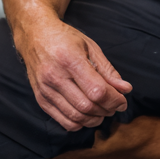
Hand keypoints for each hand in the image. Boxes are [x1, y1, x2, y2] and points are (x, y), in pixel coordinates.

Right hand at [17, 17, 132, 130]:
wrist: (34, 35)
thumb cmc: (64, 38)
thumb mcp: (90, 47)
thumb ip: (108, 70)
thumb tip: (125, 89)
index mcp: (69, 59)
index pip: (97, 91)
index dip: (115, 100)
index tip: (122, 100)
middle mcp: (54, 76)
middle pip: (88, 107)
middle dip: (107, 110)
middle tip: (114, 105)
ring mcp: (45, 89)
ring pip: (76, 118)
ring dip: (95, 119)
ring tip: (102, 110)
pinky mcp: (41, 99)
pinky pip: (64, 121)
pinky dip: (80, 123)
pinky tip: (87, 114)